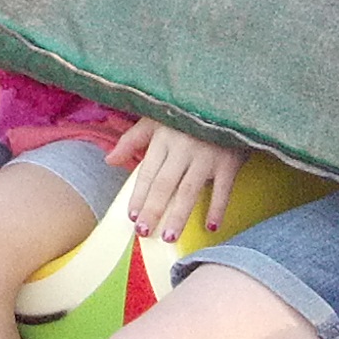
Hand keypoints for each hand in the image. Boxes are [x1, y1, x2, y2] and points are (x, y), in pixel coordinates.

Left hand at [111, 119, 244, 240]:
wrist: (228, 100)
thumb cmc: (186, 113)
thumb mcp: (155, 119)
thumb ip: (132, 140)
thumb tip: (108, 161)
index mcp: (162, 139)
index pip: (147, 173)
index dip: (138, 195)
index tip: (131, 216)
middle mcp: (182, 149)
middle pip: (164, 185)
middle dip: (153, 210)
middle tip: (144, 232)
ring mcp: (206, 156)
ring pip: (189, 190)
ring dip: (179, 215)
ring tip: (169, 237)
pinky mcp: (229, 161)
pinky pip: (223, 189)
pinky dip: (217, 208)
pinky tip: (211, 226)